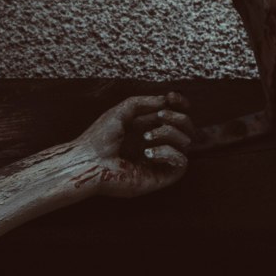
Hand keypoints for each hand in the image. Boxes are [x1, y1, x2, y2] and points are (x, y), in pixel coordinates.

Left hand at [76, 91, 190, 201]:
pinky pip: (181, 163)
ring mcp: (160, 161)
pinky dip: (168, 153)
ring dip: (169, 133)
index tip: (172, 97)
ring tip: (146, 137)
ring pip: (186, 143)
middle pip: (187, 127)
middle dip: (178, 117)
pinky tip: (148, 153)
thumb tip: (166, 100)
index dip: (180, 104)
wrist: (88, 162)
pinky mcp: (160, 177)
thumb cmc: (98, 138)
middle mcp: (157, 144)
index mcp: (148, 129)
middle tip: (160, 116)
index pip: (177, 115)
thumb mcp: (121, 111)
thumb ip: (143, 102)